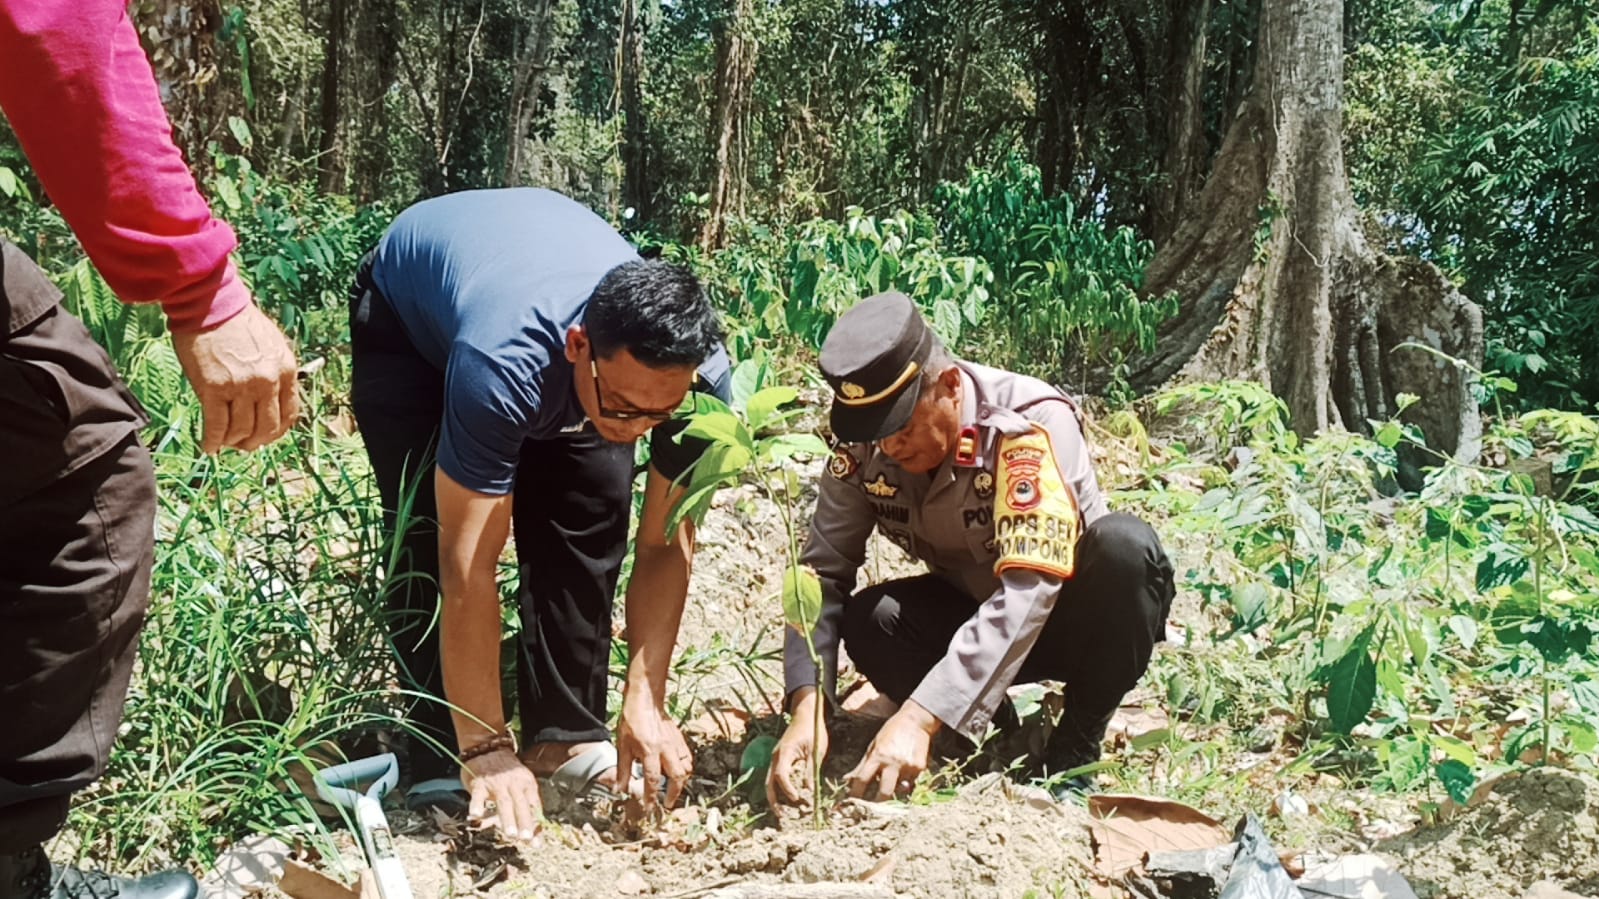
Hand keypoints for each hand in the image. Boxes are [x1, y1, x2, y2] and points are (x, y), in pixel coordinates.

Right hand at [170, 303, 298, 452]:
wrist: (211, 304)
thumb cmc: (238, 322)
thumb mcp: (272, 344)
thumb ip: (276, 371)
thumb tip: (271, 399)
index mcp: (286, 370)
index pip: (290, 413)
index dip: (277, 431)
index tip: (266, 435)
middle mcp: (267, 381)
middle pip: (267, 427)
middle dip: (256, 441)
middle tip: (244, 445)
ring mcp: (241, 386)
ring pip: (242, 430)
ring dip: (233, 442)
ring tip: (225, 443)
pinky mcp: (214, 388)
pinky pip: (217, 425)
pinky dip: (213, 441)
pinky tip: (208, 447)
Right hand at [462, 748, 542, 841]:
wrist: (488, 747)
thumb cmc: (507, 773)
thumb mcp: (521, 784)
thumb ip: (523, 806)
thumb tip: (530, 833)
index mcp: (527, 784)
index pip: (534, 806)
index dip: (535, 824)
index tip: (537, 842)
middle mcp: (514, 783)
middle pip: (521, 805)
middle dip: (524, 822)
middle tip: (526, 839)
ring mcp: (496, 783)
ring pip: (504, 801)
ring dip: (508, 818)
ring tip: (510, 834)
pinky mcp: (479, 782)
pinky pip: (478, 795)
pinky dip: (477, 804)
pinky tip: (475, 816)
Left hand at [615, 695, 692, 813]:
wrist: (646, 700)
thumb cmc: (632, 721)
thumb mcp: (622, 746)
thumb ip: (623, 769)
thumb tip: (619, 789)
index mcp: (649, 751)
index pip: (652, 780)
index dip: (651, 796)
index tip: (649, 807)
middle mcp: (666, 749)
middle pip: (677, 777)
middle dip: (673, 793)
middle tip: (667, 803)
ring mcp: (675, 744)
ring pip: (686, 768)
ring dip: (681, 782)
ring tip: (673, 789)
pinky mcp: (680, 739)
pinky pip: (687, 758)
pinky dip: (685, 768)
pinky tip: (678, 772)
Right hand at [767, 687, 829, 808]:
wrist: (807, 714)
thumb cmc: (813, 730)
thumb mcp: (816, 750)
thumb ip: (810, 770)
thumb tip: (809, 790)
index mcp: (785, 752)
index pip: (781, 775)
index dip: (788, 789)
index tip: (798, 799)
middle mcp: (776, 756)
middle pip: (769, 782)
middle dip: (774, 800)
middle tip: (781, 816)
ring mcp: (776, 758)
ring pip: (770, 781)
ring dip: (775, 797)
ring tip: (782, 813)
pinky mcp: (780, 759)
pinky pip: (776, 777)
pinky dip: (779, 789)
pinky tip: (787, 799)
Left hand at [845, 701, 938, 800]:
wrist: (916, 721)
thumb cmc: (891, 731)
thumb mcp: (874, 744)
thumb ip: (862, 764)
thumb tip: (847, 779)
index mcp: (878, 755)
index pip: (863, 779)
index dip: (856, 793)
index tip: (852, 801)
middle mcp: (893, 762)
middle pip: (884, 792)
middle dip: (878, 803)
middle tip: (874, 808)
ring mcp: (908, 766)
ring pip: (900, 790)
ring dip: (895, 790)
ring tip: (893, 781)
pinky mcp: (920, 768)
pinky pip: (911, 783)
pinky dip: (906, 781)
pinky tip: (906, 770)